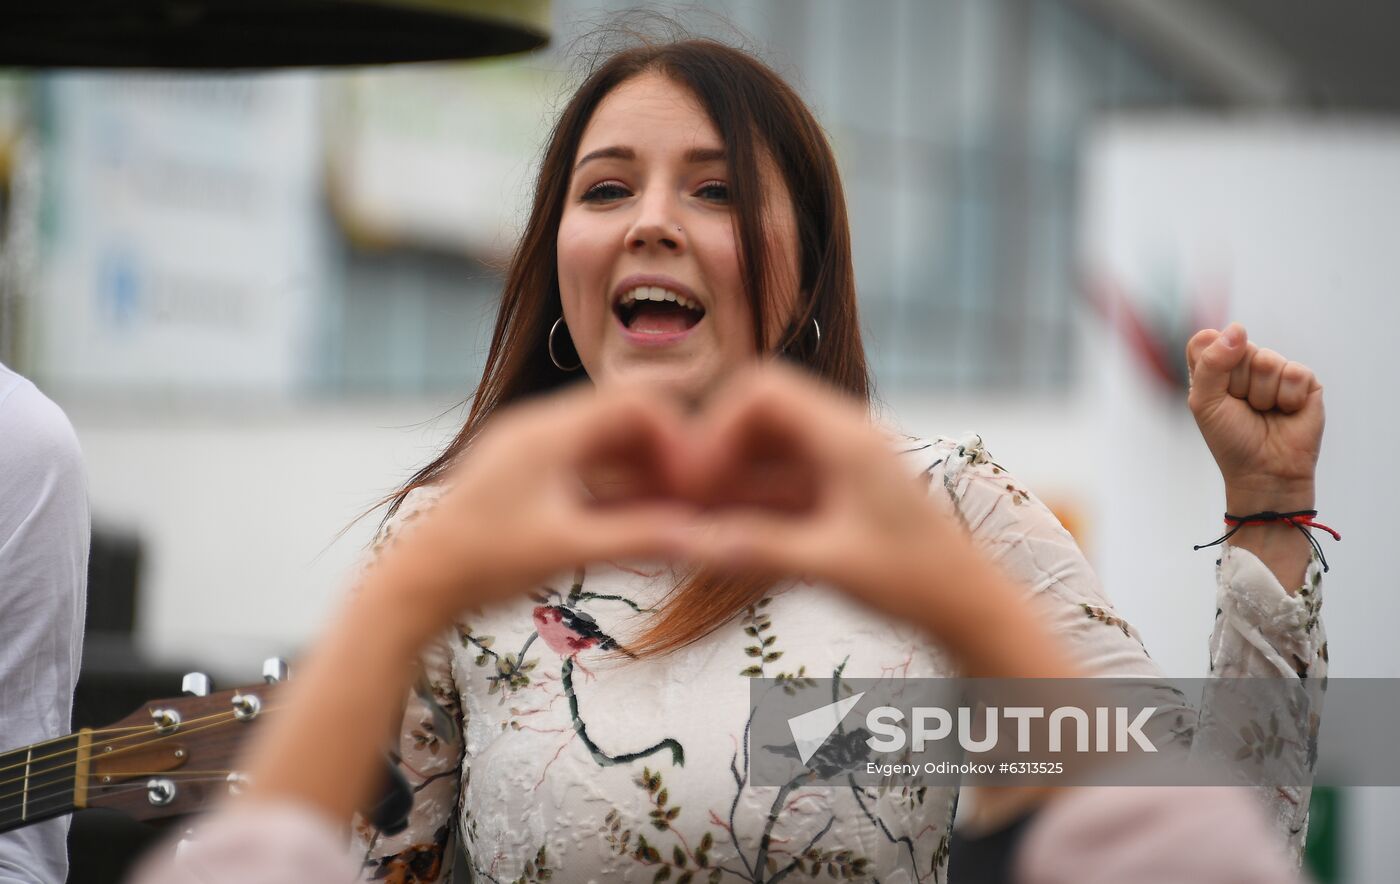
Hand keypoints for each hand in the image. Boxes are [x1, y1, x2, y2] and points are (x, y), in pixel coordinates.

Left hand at [373, 384, 697, 629]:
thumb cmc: (482, 566)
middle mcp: (536, 426)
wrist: (415, 585)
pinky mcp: (520, 471)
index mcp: (547, 432)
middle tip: (689, 501)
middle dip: (662, 455)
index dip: (674, 435)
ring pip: (603, 441)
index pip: (633, 402)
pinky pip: (580, 461)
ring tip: (665, 515)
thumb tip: (702, 536)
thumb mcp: (568, 551)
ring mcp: (526, 447)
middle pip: (621, 418)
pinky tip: (630, 521)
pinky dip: (612, 484)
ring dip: (639, 471)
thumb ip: (638, 538)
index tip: (693, 481)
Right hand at [675, 365, 1066, 677]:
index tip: (698, 480)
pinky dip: (750, 498)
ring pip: (767, 447)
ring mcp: (842, 462)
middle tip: (688, 500)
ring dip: (729, 476)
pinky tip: (724, 533)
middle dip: (717, 449)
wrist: (971, 607)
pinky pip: (782, 478)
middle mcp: (844, 437)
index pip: (763, 391)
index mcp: (847, 438)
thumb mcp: (833, 566)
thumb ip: (762, 548)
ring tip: (696, 521)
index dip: (719, 427)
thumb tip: (691, 543)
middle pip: (759, 411)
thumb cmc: (917, 583)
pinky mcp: (841, 489)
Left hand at [1186, 323, 1323, 509]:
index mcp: (1216, 367)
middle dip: (1237, 383)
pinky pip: (1294, 372)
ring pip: (1266, 360)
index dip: (1210, 365)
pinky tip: (1286, 412)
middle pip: (1238, 347)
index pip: (1206, 340)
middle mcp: (1246, 364)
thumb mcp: (1205, 402)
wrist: (1265, 471)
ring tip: (1264, 412)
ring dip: (1262, 394)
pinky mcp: (1305, 381)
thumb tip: (1238, 328)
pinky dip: (1286, 399)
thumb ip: (1211, 363)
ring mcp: (1277, 370)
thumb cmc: (1231, 438)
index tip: (1216, 393)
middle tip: (1242, 407)